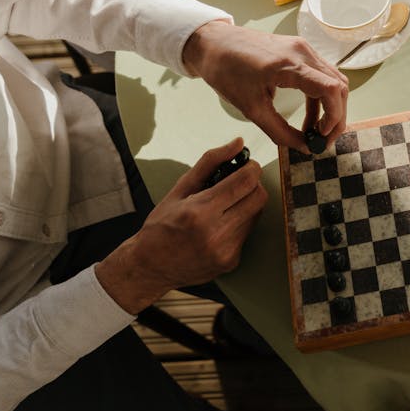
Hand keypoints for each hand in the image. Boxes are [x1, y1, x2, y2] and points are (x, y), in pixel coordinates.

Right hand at [95, 138, 266, 313]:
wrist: (150, 267)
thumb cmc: (161, 226)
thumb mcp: (179, 189)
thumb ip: (211, 162)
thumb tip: (238, 143)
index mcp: (199, 211)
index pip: (246, 182)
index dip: (252, 168)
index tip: (247, 165)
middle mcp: (215, 233)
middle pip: (259, 198)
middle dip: (254, 184)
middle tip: (240, 182)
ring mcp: (225, 250)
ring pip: (256, 215)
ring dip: (247, 204)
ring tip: (226, 205)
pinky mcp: (231, 261)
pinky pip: (248, 233)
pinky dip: (240, 223)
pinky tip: (221, 224)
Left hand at [182, 21, 348, 150]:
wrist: (213, 43)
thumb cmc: (226, 71)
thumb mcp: (251, 108)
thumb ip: (280, 131)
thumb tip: (304, 147)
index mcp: (289, 65)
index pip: (331, 89)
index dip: (334, 117)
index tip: (321, 137)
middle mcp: (302, 52)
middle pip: (338, 86)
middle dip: (336, 117)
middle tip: (323, 140)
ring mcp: (302, 48)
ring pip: (333, 80)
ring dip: (330, 107)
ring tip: (314, 130)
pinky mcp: (299, 49)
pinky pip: (321, 74)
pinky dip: (321, 96)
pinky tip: (309, 114)